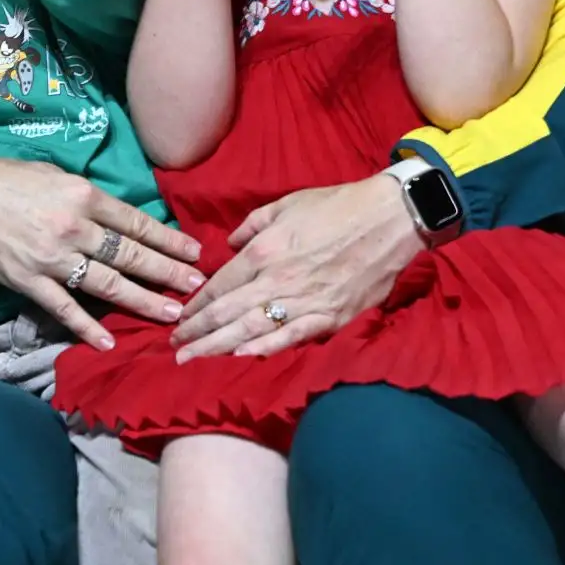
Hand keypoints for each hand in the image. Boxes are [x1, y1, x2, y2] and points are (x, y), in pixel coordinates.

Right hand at [0, 155, 206, 349]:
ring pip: (107, 284)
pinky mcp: (30, 282)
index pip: (135, 222)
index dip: (168, 239)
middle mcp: (73, 227)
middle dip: (168, 272)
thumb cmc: (6, 180)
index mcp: (82, 195)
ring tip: (172, 314)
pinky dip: (87, 327)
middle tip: (197, 287)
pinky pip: (65, 309)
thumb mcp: (53, 174)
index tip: (195, 253)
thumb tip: (116, 218)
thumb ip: (86, 198)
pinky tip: (109, 343)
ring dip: (143, 301)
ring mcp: (52, 258)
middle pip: (130, 255)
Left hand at [171, 174, 424, 360]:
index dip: (197, 303)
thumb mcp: (284, 204)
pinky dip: (266, 349)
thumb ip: (251, 225)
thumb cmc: (336, 206)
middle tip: (174, 348)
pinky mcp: (331, 317)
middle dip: (197, 332)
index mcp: (264, 251)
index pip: (220, 284)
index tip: (179, 317)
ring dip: (219, 346)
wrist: (389, 219)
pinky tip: (242, 358)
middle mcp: (277, 280)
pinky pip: (292, 337)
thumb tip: (229, 244)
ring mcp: (304, 301)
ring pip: (252, 329)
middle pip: (228, 311)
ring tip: (194, 359)